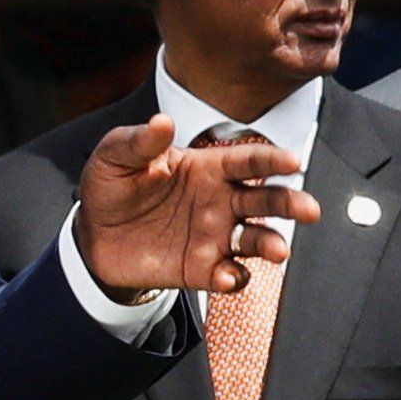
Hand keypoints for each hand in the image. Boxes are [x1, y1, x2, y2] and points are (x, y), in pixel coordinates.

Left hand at [71, 117, 323, 300]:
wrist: (92, 234)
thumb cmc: (111, 185)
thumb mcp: (116, 155)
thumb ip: (141, 141)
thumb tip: (162, 122)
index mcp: (208, 167)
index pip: (248, 160)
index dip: (272, 159)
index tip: (293, 160)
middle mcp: (220, 201)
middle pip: (265, 200)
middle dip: (290, 203)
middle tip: (308, 210)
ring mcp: (214, 236)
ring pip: (255, 239)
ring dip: (271, 244)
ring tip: (278, 251)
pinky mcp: (200, 269)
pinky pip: (227, 275)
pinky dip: (233, 278)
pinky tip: (226, 276)